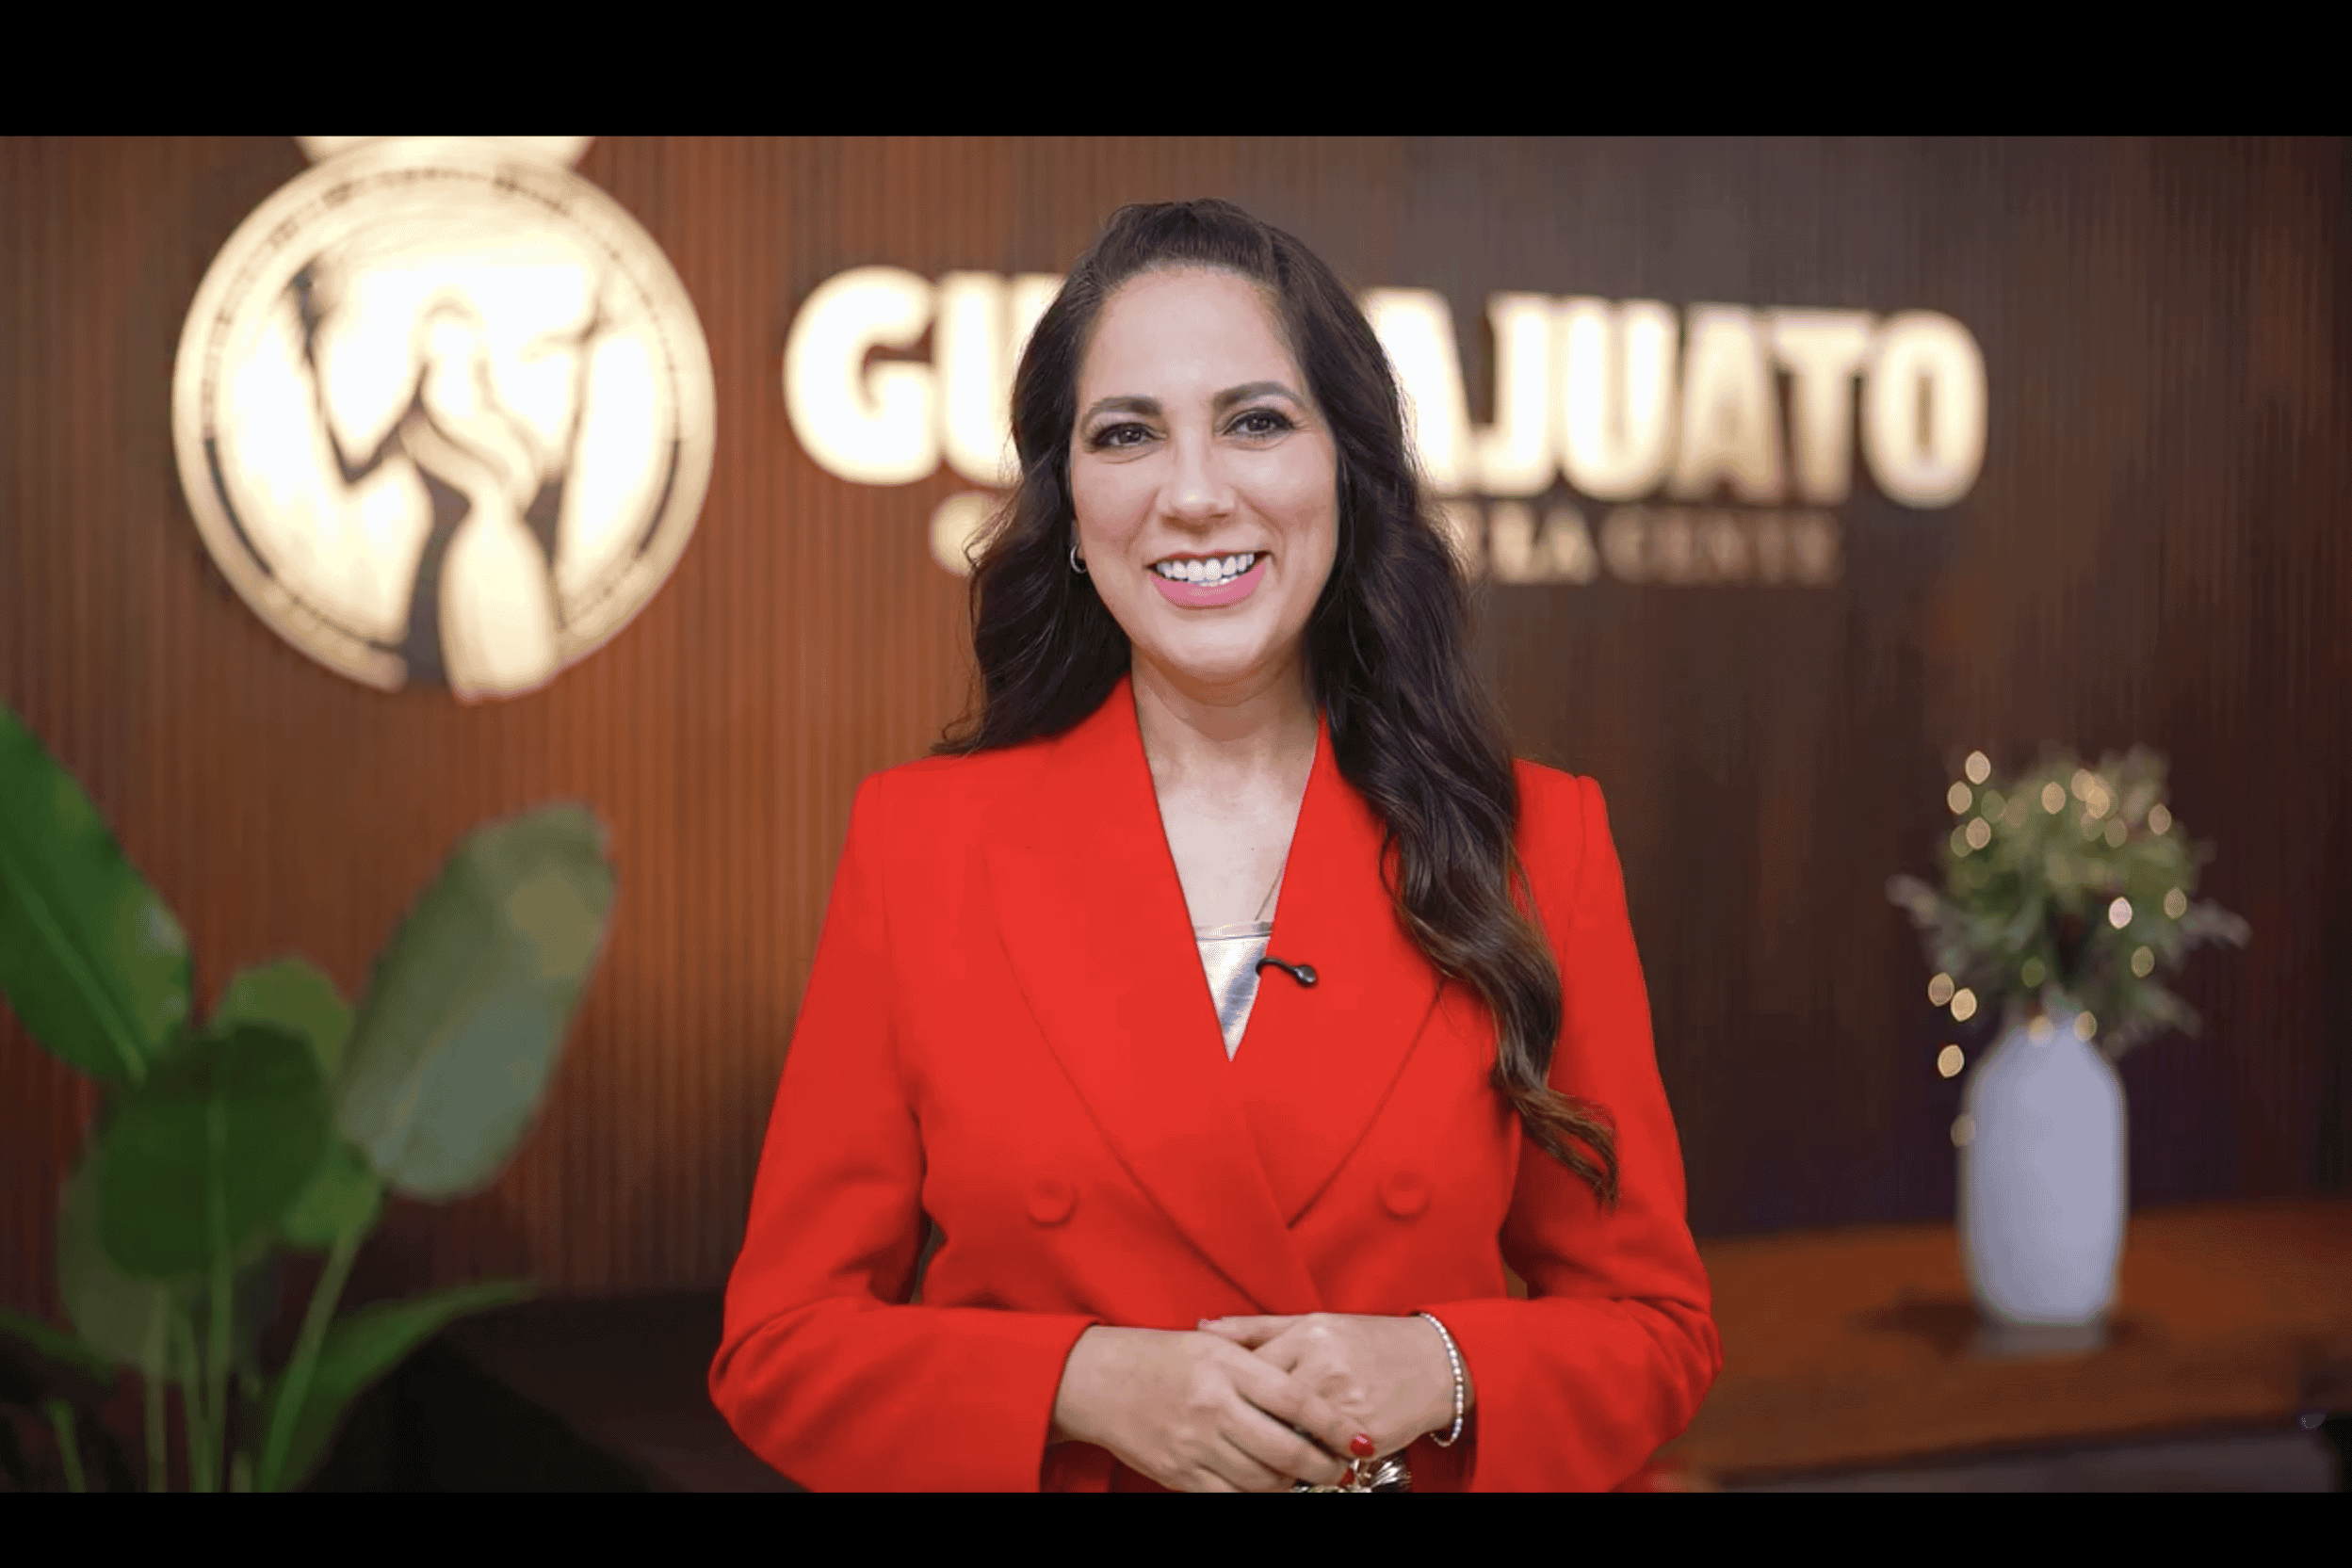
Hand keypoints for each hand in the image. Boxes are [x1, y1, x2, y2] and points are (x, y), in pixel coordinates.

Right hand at [1049, 1326, 1359, 1491]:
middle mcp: (1212, 1407)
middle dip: (1323, 1466)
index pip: (1296, 1400)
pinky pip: (1230, 1497)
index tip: (1360, 1439)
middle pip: (1286, 1450)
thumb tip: (1312, 1396)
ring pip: (1263, 1481)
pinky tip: (1268, 1487)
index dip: (1335, 1425)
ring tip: (1304, 1476)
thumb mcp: (1213, 1346)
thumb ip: (1260, 1365)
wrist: (1096, 1381)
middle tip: (1340, 1468)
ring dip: (1292, 1484)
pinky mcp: (1178, 1474)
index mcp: (1225, 1367)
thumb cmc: (1161, 1358)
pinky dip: (1256, 1497)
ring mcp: (1194, 1444)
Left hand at [1196, 1313, 1464, 1461]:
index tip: (1224, 1404)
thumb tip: (1203, 1326)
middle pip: (1266, 1409)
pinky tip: (1300, 1461)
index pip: (1250, 1370)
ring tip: (1265, 1452)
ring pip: (1292, 1439)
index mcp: (1308, 1336)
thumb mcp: (1313, 1323)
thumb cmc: (1369, 1342)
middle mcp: (1325, 1368)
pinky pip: (1321, 1457)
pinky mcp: (1363, 1435)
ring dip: (1276, 1449)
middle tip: (1234, 1436)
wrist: (1434, 1364)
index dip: (1233, 1392)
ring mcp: (1345, 1404)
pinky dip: (1308, 1463)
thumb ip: (1256, 1328)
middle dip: (1249, 1426)